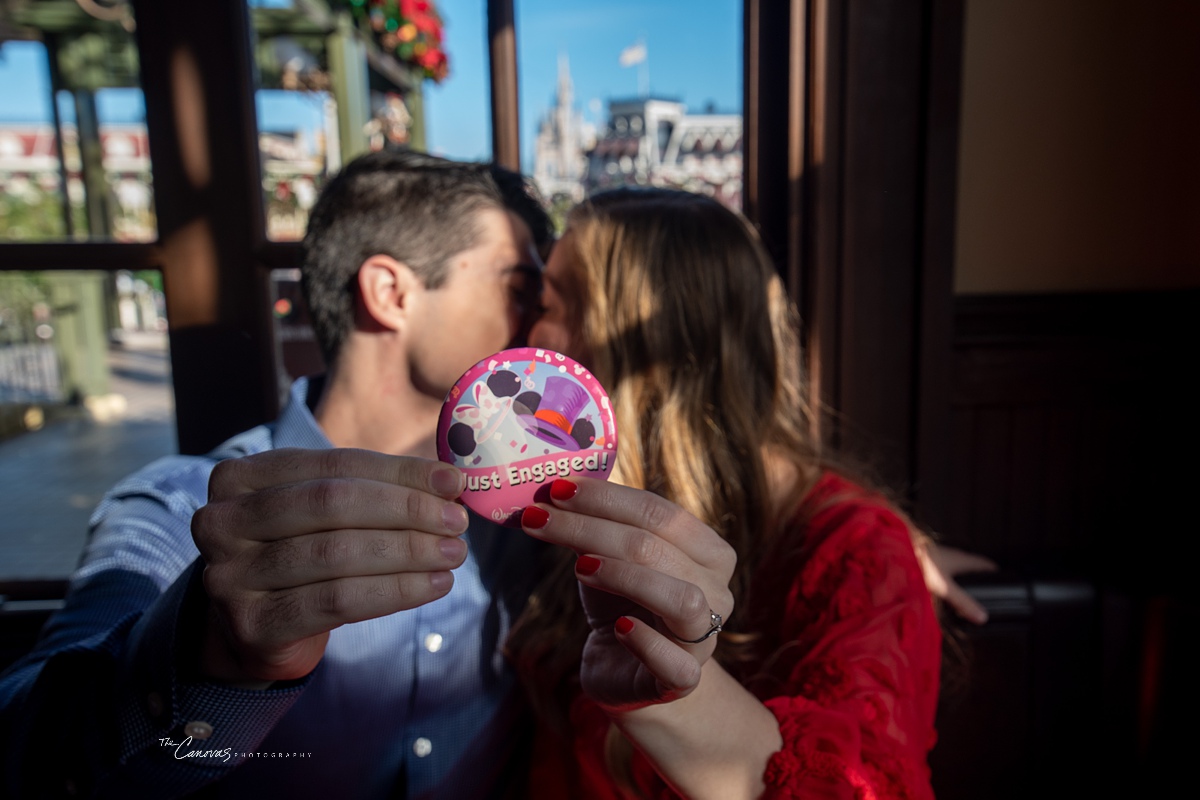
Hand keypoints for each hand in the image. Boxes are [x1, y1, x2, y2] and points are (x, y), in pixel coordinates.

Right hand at [191, 448, 469, 685]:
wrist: (253, 628)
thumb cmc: (301, 554)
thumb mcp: (322, 512)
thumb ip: (373, 489)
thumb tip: (448, 480)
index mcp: (240, 477)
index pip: (333, 466)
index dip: (398, 472)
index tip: (452, 482)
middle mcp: (221, 521)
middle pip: (332, 504)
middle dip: (405, 511)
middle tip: (457, 522)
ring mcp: (229, 575)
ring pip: (337, 554)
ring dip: (408, 552)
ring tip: (454, 554)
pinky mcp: (251, 624)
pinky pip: (337, 601)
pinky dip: (395, 591)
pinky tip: (433, 585)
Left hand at [520, 478, 735, 711]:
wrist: (624, 670)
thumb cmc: (620, 601)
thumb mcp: (608, 555)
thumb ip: (594, 522)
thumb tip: (552, 484)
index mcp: (709, 552)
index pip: (661, 513)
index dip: (608, 498)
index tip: (557, 489)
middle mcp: (718, 591)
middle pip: (658, 549)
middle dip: (592, 529)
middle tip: (539, 519)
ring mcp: (706, 638)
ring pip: (681, 599)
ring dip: (625, 576)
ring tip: (579, 567)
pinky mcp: (685, 679)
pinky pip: (676, 662)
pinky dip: (646, 641)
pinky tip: (617, 628)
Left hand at [914, 537, 997, 624]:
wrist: (894, 550)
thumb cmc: (920, 563)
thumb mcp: (945, 587)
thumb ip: (963, 602)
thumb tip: (982, 616)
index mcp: (961, 559)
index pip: (984, 563)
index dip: (993, 570)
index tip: (1002, 577)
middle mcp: (951, 555)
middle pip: (969, 565)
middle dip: (976, 575)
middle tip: (982, 586)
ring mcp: (938, 556)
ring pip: (954, 567)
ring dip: (960, 577)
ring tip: (962, 590)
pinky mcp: (925, 559)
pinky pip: (941, 569)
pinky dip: (945, 578)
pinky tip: (939, 587)